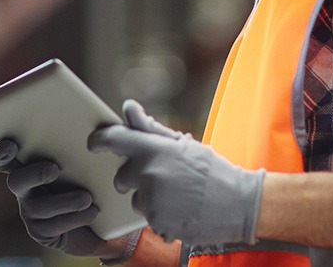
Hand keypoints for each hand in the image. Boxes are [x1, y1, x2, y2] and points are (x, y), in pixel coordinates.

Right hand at [0, 139, 139, 260]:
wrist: (98, 216)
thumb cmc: (90, 176)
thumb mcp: (88, 158)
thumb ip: (94, 137)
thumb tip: (115, 116)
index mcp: (28, 162)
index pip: (3, 157)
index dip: (1, 152)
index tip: (11, 146)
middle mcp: (24, 187)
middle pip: (14, 181)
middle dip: (33, 174)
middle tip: (54, 169)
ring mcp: (30, 210)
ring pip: (38, 207)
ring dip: (64, 201)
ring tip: (88, 198)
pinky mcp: (41, 231)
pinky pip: (52, 226)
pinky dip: (74, 218)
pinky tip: (92, 211)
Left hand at [88, 100, 263, 245]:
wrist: (240, 204)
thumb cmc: (211, 170)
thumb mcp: (183, 145)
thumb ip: (150, 128)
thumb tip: (128, 107)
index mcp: (155, 150)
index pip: (114, 139)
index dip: (99, 140)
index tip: (93, 142)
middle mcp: (150, 175)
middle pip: (121, 177)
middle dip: (134, 178)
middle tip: (160, 178)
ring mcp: (153, 202)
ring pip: (136, 201)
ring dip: (150, 199)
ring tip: (177, 196)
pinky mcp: (158, 225)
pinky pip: (149, 220)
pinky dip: (161, 217)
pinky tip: (181, 211)